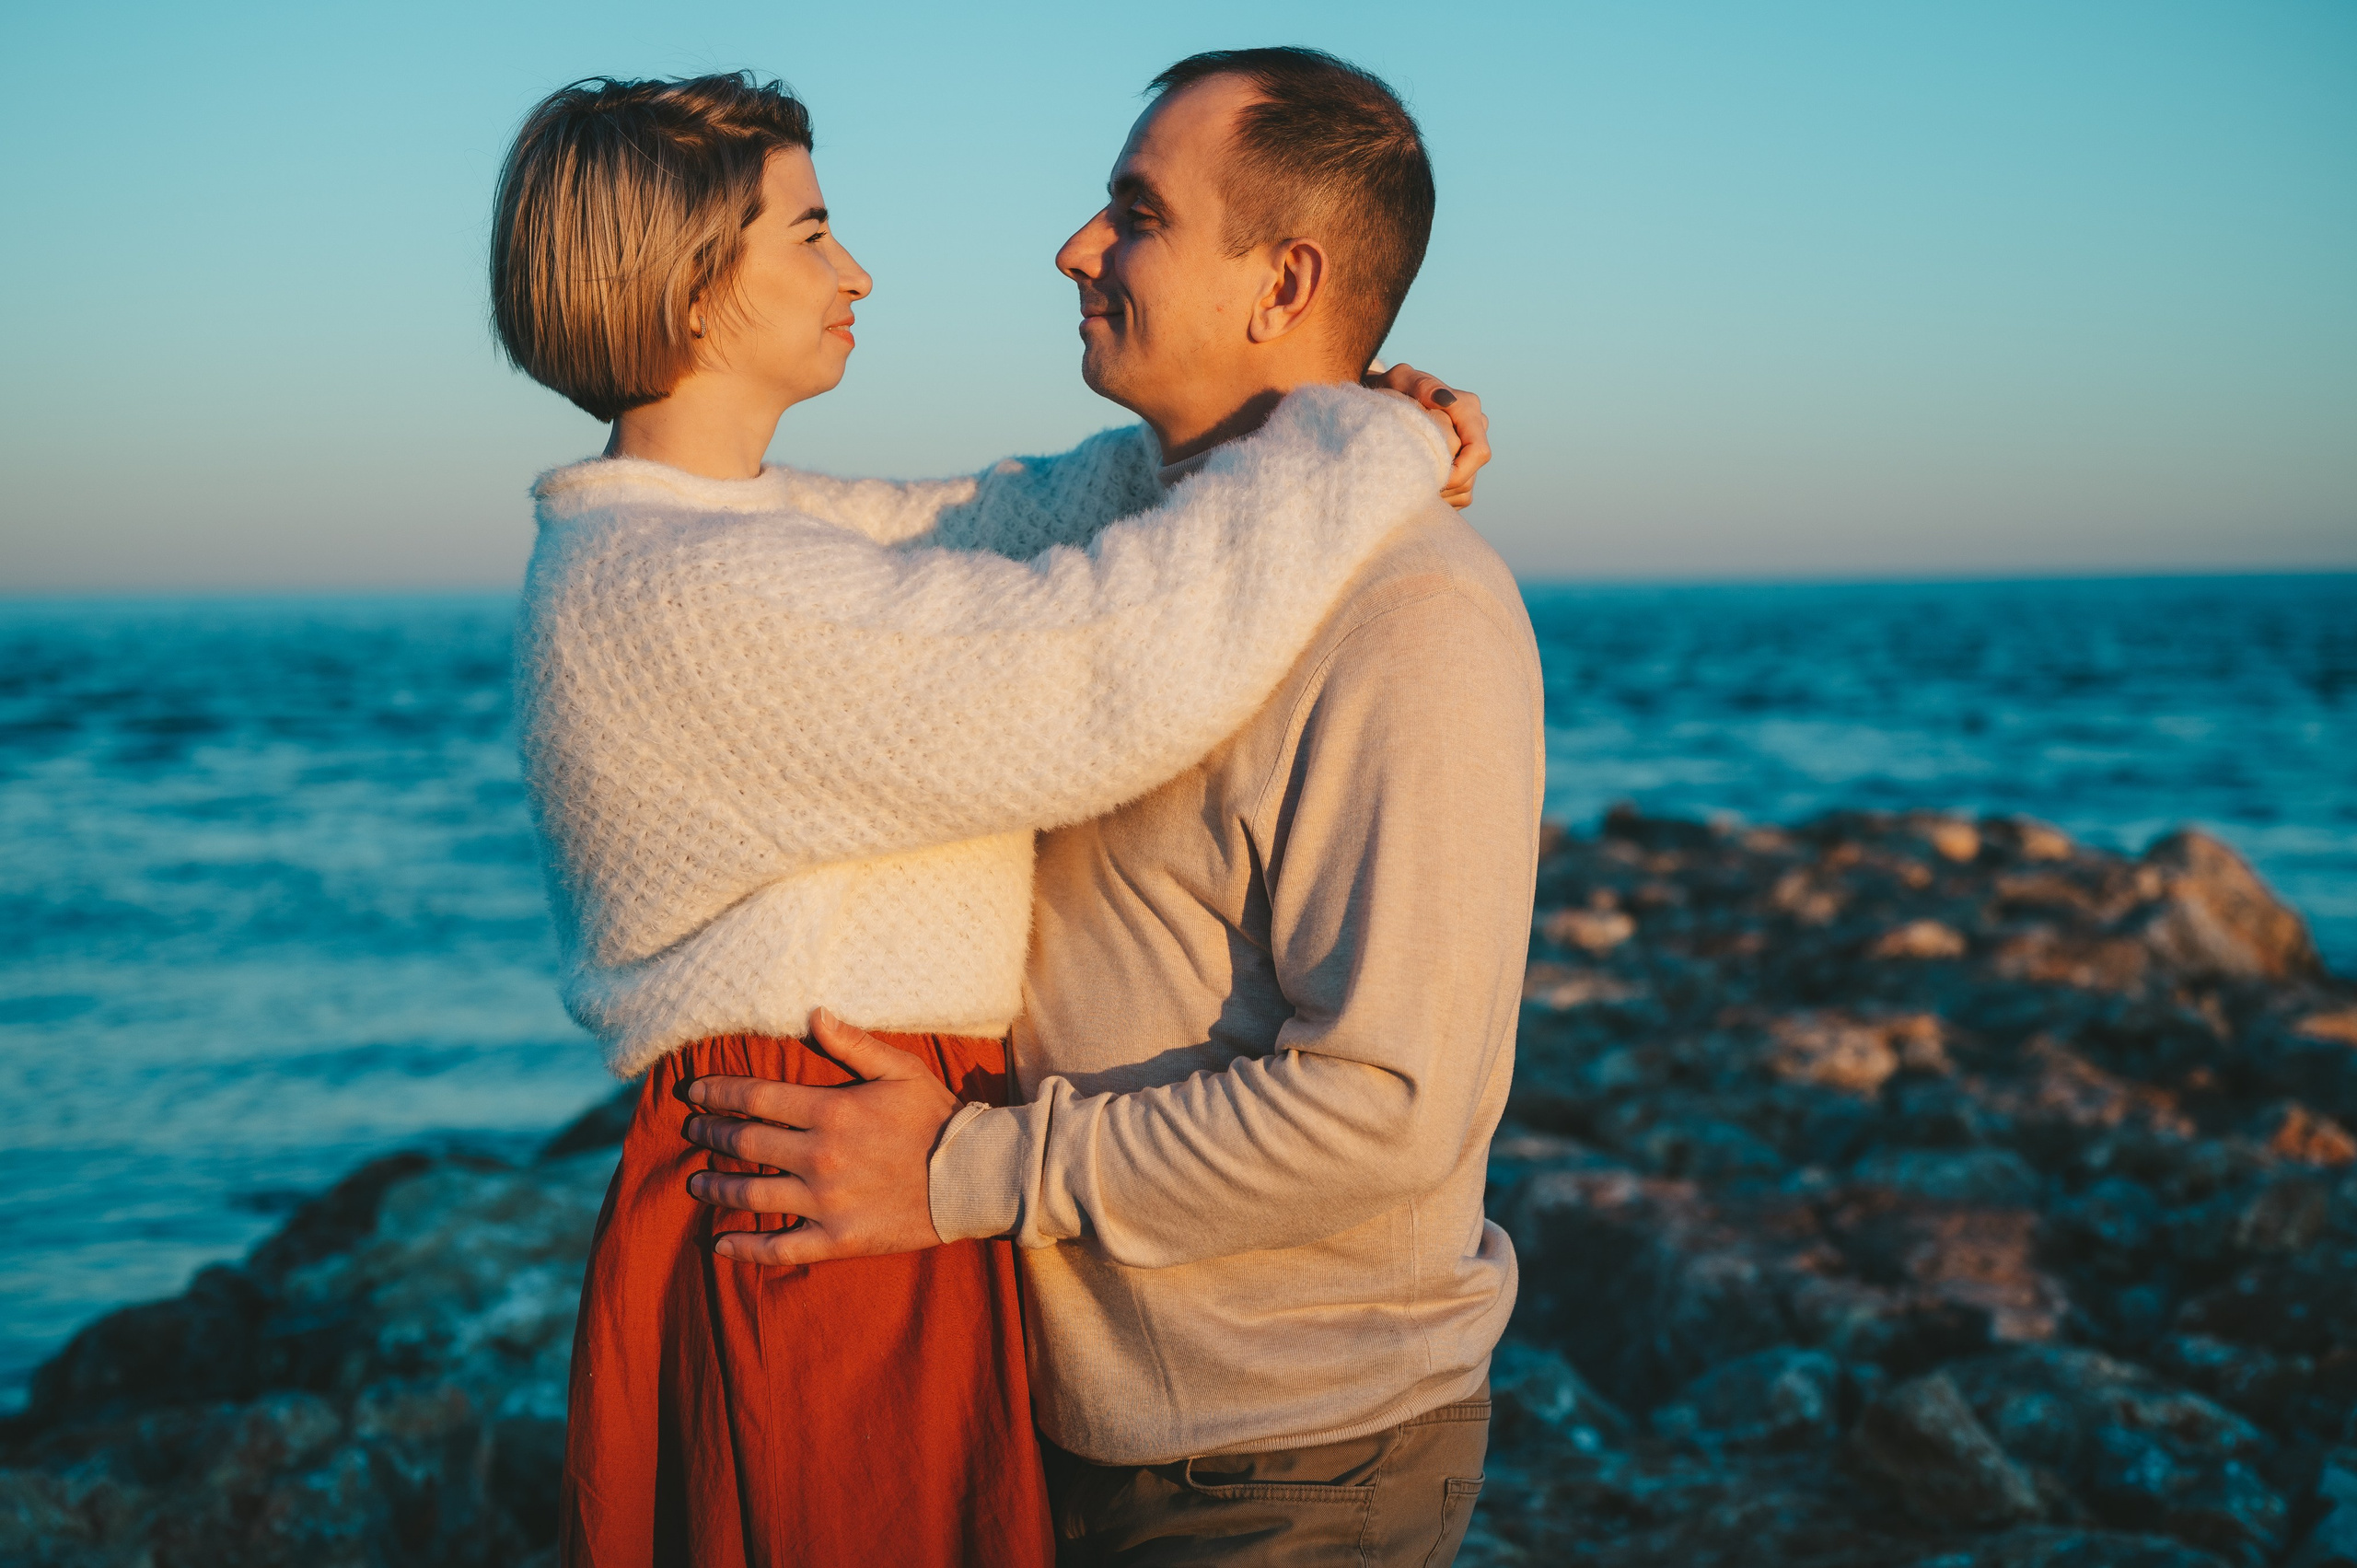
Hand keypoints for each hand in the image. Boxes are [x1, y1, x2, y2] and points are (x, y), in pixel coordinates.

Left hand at [679, 1009, 959, 1264]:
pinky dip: (744, 1248)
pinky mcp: (837, 1239)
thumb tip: (814, 1013)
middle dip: (709, 1134)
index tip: (694, 1091)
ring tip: (695, 1182)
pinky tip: (719, 1244)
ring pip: (751, 1195)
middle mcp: (819, 1157)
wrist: (974, 1177)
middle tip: (690, 1131)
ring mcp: (825, 1202)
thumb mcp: (900, 1069)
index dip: (719, 1092)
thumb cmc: (937, 1118)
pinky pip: (778, 1247)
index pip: (756, 1097)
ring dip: (715, 1187)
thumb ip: (853, 1044)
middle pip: (745, 1144)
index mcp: (832, 1111)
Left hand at [1364, 360, 1490, 508]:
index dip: (1456, 473)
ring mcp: (1471, 449)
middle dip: (1441, 486)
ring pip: (1465, 489)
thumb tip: (1444, 399)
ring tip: (1407, 483)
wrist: (1386, 401)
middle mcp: (1475, 429)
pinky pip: (1459, 497)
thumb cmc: (1391, 389)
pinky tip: (1415, 488)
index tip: (1426, 479)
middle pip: (1470, 475)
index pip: (1478, 452)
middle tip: (1407, 483)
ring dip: (1437, 494)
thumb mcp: (1400, 380)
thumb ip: (1420, 385)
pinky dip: (1438, 498)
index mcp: (1467, 408)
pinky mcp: (1465, 467)